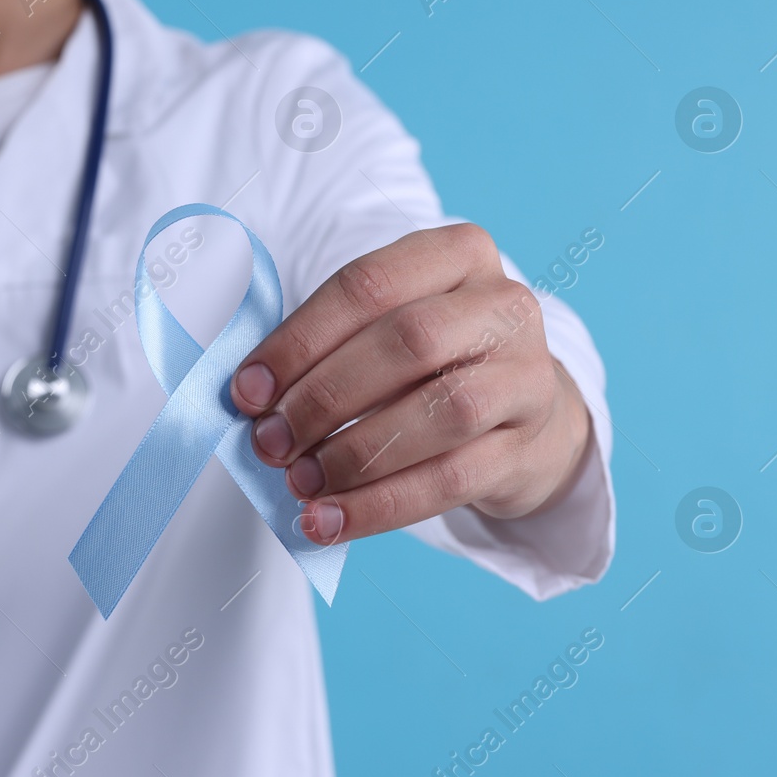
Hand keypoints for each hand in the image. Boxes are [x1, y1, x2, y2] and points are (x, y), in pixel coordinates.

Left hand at [229, 223, 591, 545]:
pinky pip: (452, 480)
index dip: (299, 340)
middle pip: (408, 342)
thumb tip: (253, 396)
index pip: (368, 285)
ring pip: (441, 413)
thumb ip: (330, 347)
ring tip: (300, 481)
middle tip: (270, 440)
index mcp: (458, 255)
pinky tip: (332, 520)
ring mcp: (527, 376)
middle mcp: (503, 306)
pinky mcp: (529, 446)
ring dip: (355, 454)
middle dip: (324, 396)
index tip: (248, 390)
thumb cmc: (434, 365)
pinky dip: (381, 506)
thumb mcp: (390, 329)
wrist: (525, 417)